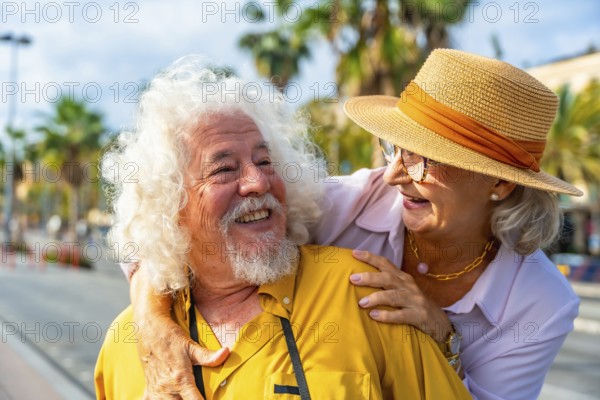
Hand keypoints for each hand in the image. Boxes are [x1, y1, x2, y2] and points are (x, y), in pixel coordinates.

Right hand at [131, 265, 229, 398]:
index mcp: (181, 379)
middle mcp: (167, 388)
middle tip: (195, 393)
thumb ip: (208, 355)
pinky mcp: (148, 389)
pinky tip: (167, 396)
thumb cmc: (170, 337)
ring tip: (184, 394)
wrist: (148, 330)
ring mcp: (156, 390)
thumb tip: (226, 353)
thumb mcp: (190, 346)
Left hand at [349, 250, 451, 342]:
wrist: (439, 322)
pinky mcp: (419, 315)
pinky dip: (387, 315)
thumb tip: (360, 279)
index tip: (354, 253)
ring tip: (361, 302)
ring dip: (377, 298)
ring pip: (394, 296)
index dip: (370, 257)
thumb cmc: (414, 305)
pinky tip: (374, 315)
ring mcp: (415, 300)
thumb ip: (386, 284)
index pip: (385, 264)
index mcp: (402, 278)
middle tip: (353, 278)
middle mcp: (408, 286)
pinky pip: (401, 315)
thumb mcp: (403, 290)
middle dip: (370, 277)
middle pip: (388, 278)